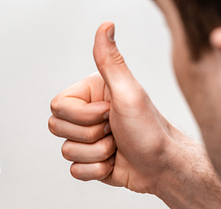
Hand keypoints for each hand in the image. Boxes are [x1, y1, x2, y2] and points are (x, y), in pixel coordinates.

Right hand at [49, 22, 182, 193]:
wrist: (163, 167)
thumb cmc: (150, 130)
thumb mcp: (129, 93)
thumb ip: (110, 61)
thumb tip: (106, 26)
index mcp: (90, 95)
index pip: (57, 105)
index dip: (82, 115)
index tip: (109, 113)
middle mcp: (85, 115)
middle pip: (57, 128)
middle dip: (90, 135)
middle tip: (115, 130)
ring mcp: (86, 140)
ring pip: (66, 151)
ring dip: (97, 153)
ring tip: (118, 147)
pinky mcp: (88, 161)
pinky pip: (74, 170)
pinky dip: (96, 170)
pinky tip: (114, 163)